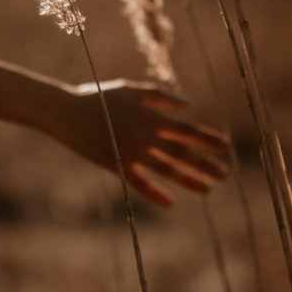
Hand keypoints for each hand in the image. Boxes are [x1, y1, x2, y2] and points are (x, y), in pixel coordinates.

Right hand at [52, 79, 228, 206]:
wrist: (66, 111)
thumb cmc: (99, 97)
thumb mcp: (130, 89)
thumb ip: (158, 95)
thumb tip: (185, 104)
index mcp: (148, 115)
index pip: (184, 130)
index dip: (206, 138)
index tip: (225, 146)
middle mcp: (143, 135)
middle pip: (180, 152)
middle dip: (204, 163)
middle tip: (225, 173)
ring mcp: (130, 152)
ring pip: (165, 169)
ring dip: (189, 179)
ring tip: (208, 189)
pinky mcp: (115, 165)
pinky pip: (138, 182)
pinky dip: (155, 192)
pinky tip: (171, 202)